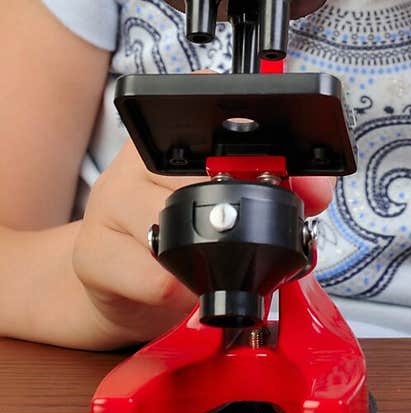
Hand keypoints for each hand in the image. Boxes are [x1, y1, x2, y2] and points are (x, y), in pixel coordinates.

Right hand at [72, 74, 335, 347]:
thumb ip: (282, 190)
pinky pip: (154, 277)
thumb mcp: (230, 206)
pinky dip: (179, 293)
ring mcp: (109, 199)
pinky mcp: (92, 251)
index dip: (262, 152)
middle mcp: (139, 156)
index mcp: (180, 134)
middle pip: (206, 179)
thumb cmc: (181, 239)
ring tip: (204, 268)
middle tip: (248, 246)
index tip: (291, 182)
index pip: (224, 119)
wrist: (115, 288)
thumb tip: (316, 190)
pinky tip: (175, 288)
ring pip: (178, 229)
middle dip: (241, 223)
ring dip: (207, 264)